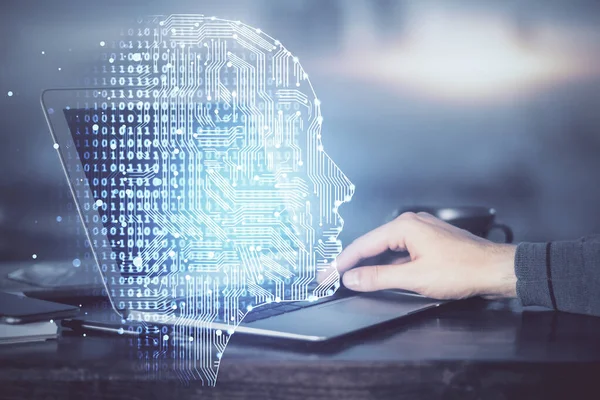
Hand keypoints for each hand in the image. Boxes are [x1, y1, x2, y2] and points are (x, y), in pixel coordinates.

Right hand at [322, 212, 517, 299]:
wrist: (497, 270)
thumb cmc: (464, 269)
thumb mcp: (415, 278)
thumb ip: (379, 277)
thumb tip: (353, 277)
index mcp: (405, 226)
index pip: (363, 244)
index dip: (343, 261)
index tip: (328, 274)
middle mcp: (412, 224)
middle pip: (373, 244)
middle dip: (353, 261)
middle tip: (334, 276)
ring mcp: (422, 232)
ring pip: (387, 248)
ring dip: (371, 263)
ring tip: (352, 276)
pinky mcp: (430, 242)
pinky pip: (400, 251)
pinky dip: (388, 263)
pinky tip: (382, 274)